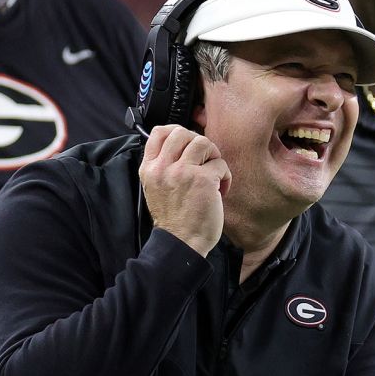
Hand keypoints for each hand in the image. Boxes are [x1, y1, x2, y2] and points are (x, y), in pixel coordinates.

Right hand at [140, 125, 229, 256]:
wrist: (181, 242)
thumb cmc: (174, 219)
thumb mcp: (156, 188)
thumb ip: (162, 166)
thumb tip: (180, 145)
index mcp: (149, 169)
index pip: (158, 132)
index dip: (177, 132)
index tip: (188, 144)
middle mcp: (163, 168)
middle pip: (182, 132)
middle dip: (197, 142)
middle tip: (204, 160)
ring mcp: (182, 172)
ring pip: (202, 142)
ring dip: (213, 155)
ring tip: (213, 173)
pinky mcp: (203, 180)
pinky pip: (220, 163)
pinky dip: (225, 175)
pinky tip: (221, 189)